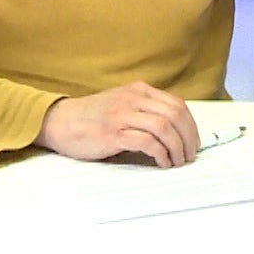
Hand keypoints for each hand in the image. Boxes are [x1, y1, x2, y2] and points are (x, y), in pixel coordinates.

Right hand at [36, 81, 201, 167]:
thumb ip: (144, 110)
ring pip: (164, 127)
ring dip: (177, 147)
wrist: (60, 121)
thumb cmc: (92, 118)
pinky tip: (162, 163)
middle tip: (189, 156)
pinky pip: (147, 141)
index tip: (193, 143)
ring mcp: (123, 114)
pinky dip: (160, 154)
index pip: (177, 105)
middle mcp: (133, 99)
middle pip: (175, 115)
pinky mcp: (113, 133)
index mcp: (139, 90)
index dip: (191, 126)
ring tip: (177, 162)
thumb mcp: (122, 104)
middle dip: (188, 138)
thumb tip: (174, 132)